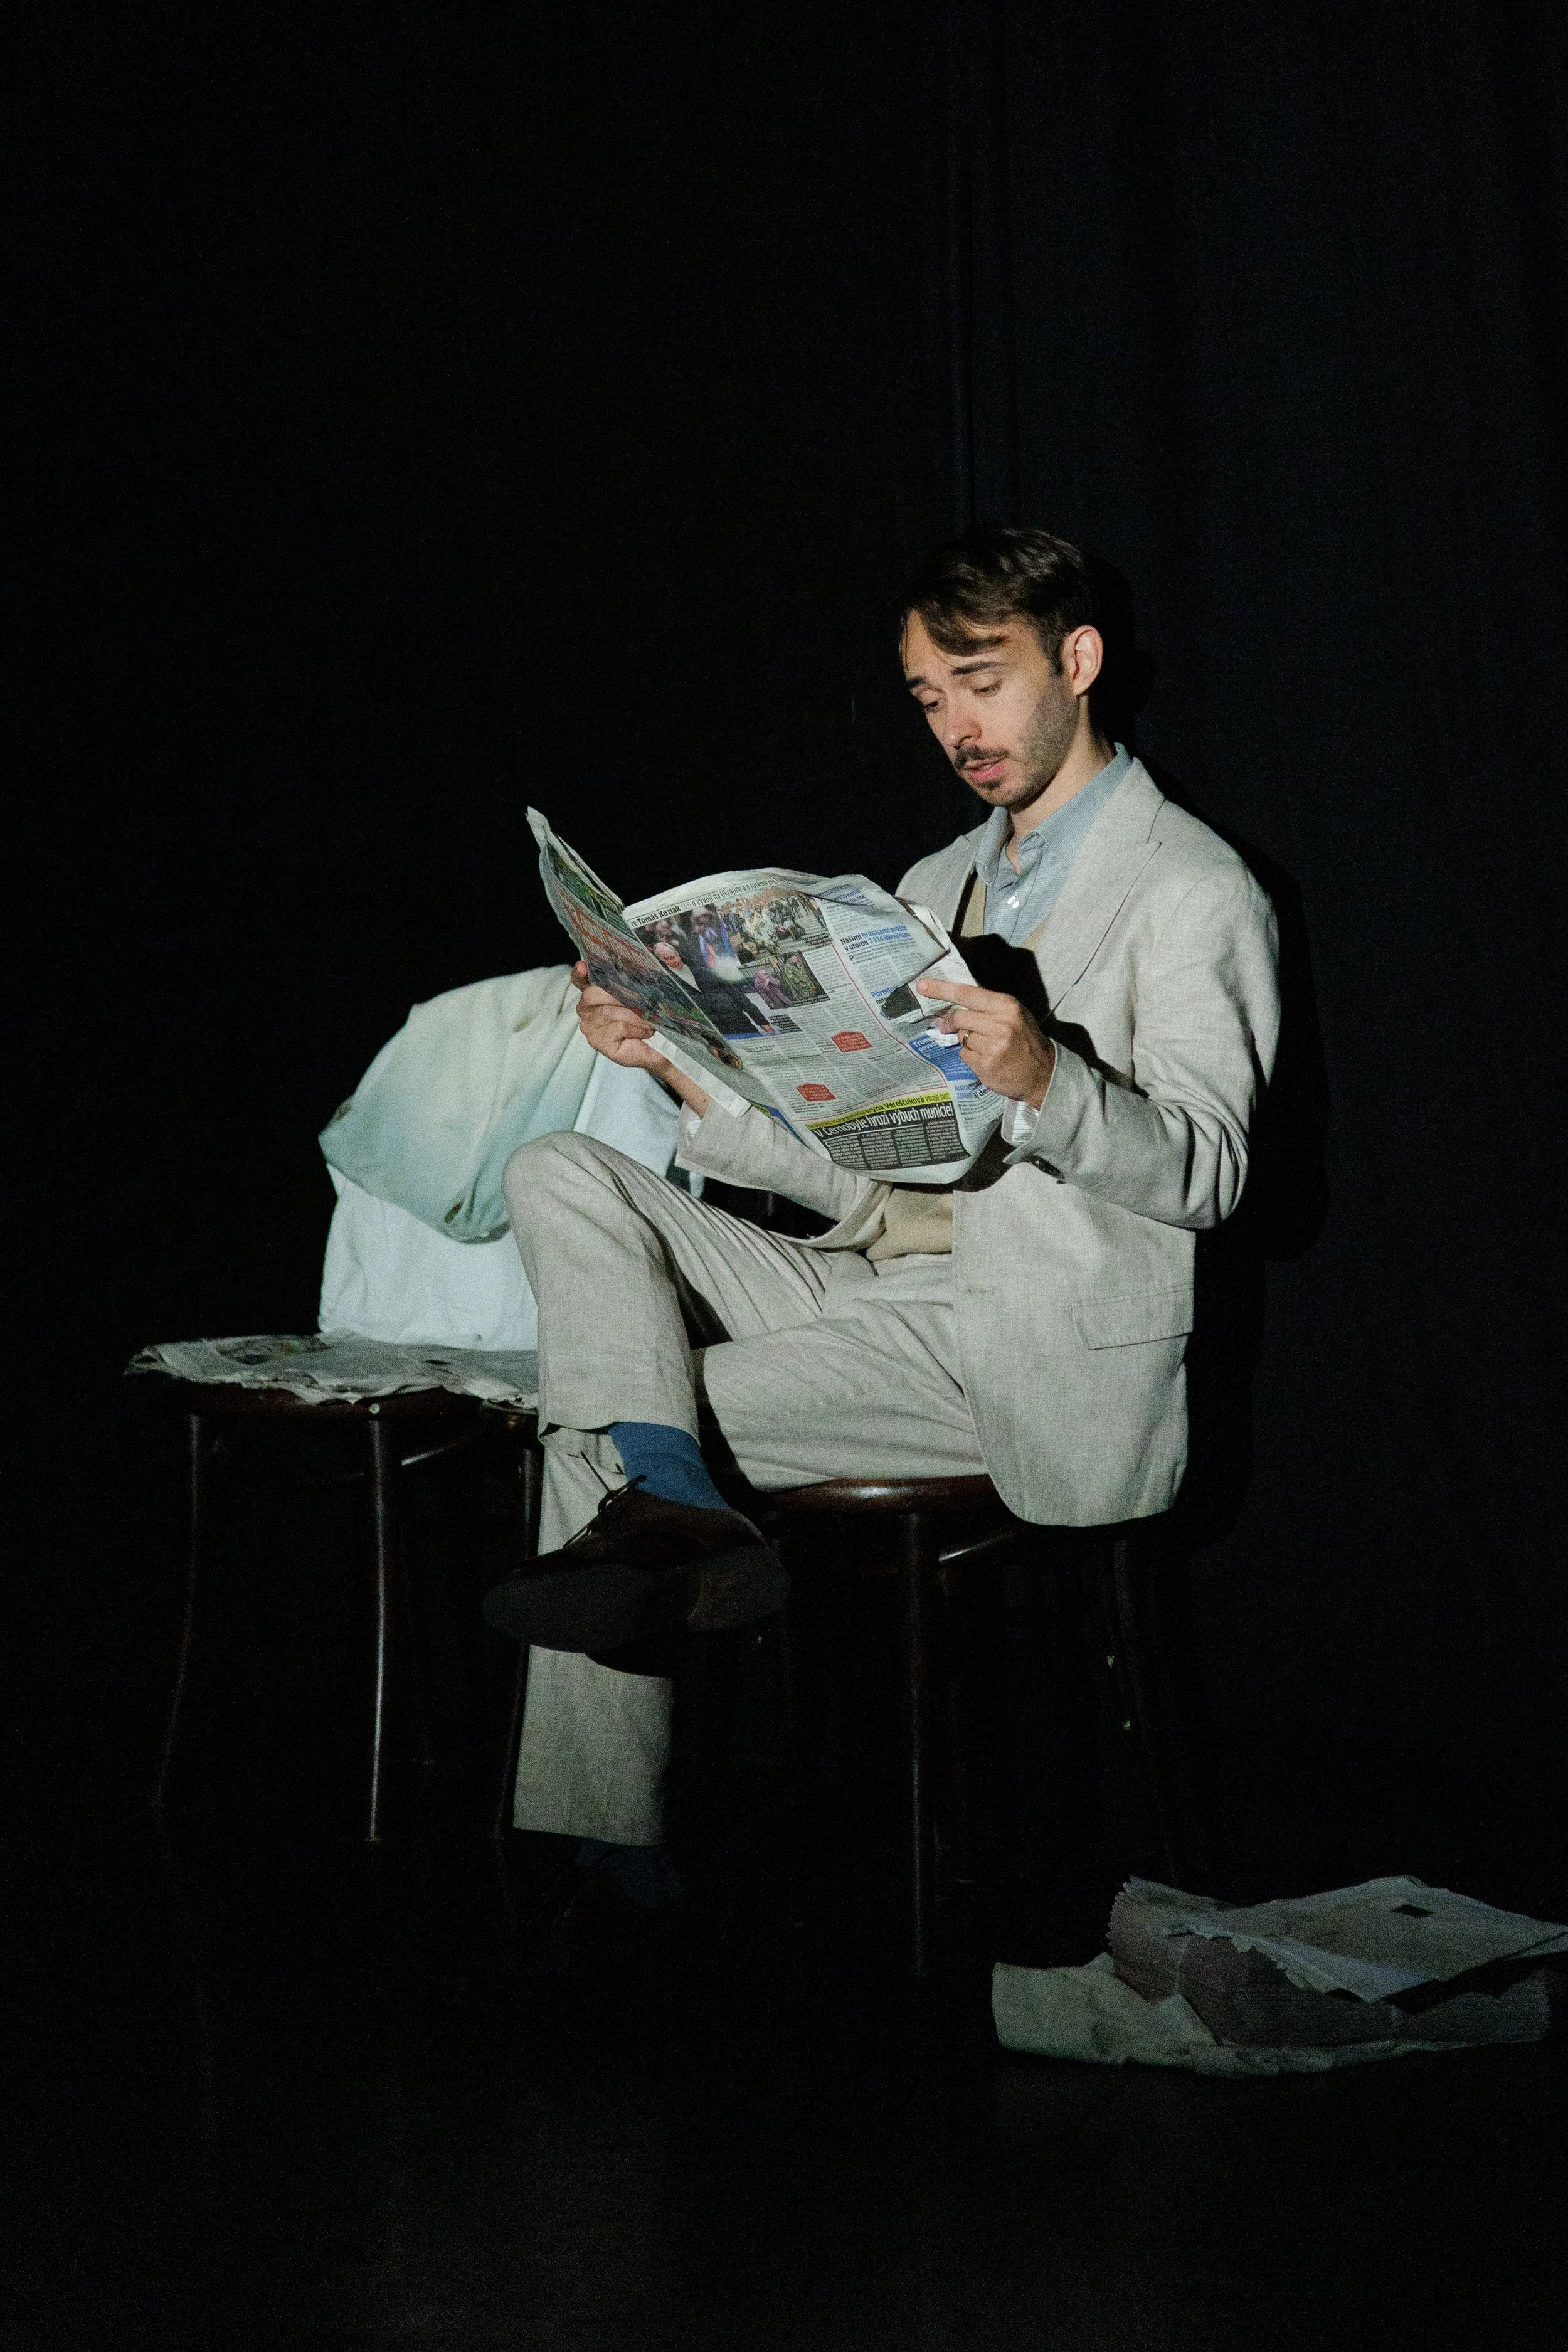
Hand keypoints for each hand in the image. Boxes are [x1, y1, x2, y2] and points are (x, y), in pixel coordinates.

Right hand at [569, 963, 710, 1116]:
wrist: (658, 1047)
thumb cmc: (647, 1018)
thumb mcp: (640, 995)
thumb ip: (629, 981)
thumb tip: (636, 965)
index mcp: (594, 992)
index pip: (579, 980)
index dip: (579, 974)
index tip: (583, 967)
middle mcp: (586, 1008)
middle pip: (591, 994)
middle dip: (619, 996)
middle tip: (642, 1002)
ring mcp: (589, 1025)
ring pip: (608, 1012)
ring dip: (634, 1015)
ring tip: (649, 1021)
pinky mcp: (596, 1040)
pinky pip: (617, 1027)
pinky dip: (635, 1028)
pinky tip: (645, 1032)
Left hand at [913, 976, 1055, 1105]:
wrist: (1043, 1073)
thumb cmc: (1025, 1041)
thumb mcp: (1013, 1015)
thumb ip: (986, 1009)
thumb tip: (951, 1010)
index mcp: (1006, 1006)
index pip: (967, 993)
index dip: (942, 989)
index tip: (922, 986)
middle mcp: (1000, 1023)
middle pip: (960, 1017)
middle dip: (954, 1023)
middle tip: (950, 1026)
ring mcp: (993, 1045)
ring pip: (961, 1037)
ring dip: (967, 1042)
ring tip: (986, 1047)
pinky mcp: (986, 1065)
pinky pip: (964, 1055)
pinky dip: (970, 1057)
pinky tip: (986, 1059)